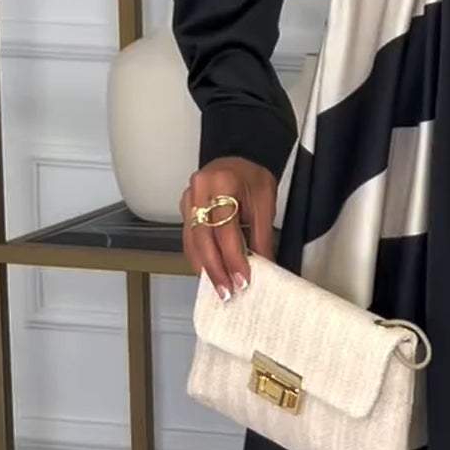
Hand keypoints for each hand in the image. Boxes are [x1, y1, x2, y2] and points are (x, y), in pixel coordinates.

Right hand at [180, 157, 276, 298]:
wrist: (238, 158)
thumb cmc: (252, 177)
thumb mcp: (265, 203)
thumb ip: (262, 236)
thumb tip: (263, 267)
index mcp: (221, 183)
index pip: (225, 229)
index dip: (233, 258)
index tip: (242, 279)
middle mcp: (199, 191)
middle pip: (203, 238)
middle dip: (215, 269)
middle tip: (226, 291)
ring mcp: (188, 200)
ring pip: (192, 241)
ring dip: (205, 267)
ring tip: (218, 288)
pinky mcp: (185, 209)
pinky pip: (189, 238)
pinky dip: (198, 257)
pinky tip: (207, 272)